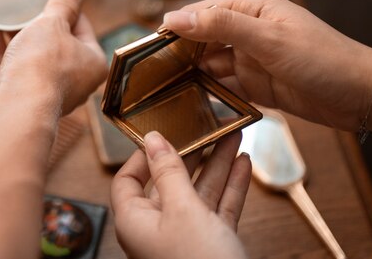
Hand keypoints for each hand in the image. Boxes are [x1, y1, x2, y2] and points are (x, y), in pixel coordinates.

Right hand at [0, 0, 107, 114]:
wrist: (16, 106)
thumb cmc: (42, 65)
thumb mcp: (53, 23)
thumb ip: (64, 2)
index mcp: (93, 62)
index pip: (83, 26)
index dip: (67, 7)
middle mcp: (76, 79)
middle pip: (58, 42)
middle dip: (41, 22)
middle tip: (28, 1)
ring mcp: (48, 89)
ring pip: (34, 55)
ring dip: (19, 34)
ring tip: (8, 12)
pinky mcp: (24, 95)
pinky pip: (16, 67)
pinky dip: (4, 50)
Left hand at [112, 131, 250, 258]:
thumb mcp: (182, 209)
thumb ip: (169, 171)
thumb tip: (153, 139)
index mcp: (136, 220)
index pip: (128, 179)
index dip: (143, 155)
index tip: (163, 131)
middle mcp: (157, 228)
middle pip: (170, 181)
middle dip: (192, 153)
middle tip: (206, 126)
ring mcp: (186, 237)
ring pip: (200, 192)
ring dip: (217, 163)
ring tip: (233, 135)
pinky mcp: (212, 245)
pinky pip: (219, 209)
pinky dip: (231, 186)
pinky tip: (243, 163)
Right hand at [163, 0, 371, 133]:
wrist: (359, 95)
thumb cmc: (321, 58)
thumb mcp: (267, 38)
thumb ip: (220, 27)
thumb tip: (175, 18)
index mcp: (249, 8)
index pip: (201, 13)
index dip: (174, 27)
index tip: (147, 46)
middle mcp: (246, 30)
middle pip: (201, 39)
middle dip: (179, 53)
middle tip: (151, 72)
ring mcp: (250, 58)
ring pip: (210, 64)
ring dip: (191, 74)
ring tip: (165, 88)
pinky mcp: (255, 83)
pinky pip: (223, 85)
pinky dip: (209, 92)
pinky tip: (192, 100)